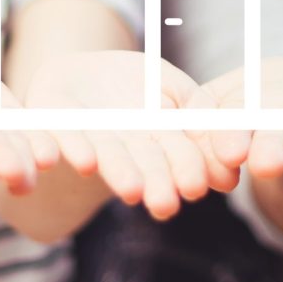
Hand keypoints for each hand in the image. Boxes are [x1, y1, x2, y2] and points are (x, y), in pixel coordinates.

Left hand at [23, 50, 239, 219]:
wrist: (78, 77)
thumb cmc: (135, 86)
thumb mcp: (174, 88)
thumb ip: (198, 111)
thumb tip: (232, 153)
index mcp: (156, 137)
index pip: (175, 155)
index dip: (186, 170)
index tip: (197, 187)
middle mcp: (122, 143)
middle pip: (140, 162)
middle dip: (154, 181)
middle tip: (166, 204)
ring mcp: (86, 133)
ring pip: (105, 154)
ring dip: (118, 172)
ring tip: (130, 190)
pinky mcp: (51, 118)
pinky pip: (59, 134)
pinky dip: (72, 148)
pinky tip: (83, 162)